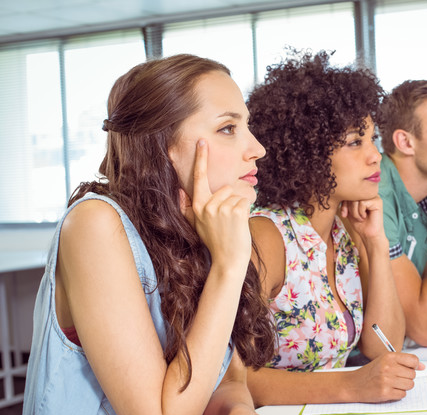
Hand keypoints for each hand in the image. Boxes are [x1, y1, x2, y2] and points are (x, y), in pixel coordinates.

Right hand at [179, 139, 252, 269]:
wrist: (228, 260)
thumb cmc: (215, 241)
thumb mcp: (196, 224)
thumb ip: (187, 207)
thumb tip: (179, 190)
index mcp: (197, 206)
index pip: (199, 177)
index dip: (201, 158)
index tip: (202, 141)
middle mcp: (207, 205)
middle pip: (226, 187)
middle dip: (231, 200)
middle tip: (228, 221)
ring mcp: (221, 209)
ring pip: (237, 194)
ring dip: (239, 207)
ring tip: (233, 224)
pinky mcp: (236, 212)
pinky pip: (246, 201)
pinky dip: (247, 211)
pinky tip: (240, 225)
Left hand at [340, 196, 385, 241]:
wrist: (368, 234)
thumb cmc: (360, 224)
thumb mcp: (349, 211)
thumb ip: (346, 202)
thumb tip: (341, 194)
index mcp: (363, 194)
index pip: (350, 192)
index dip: (344, 203)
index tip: (344, 214)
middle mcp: (369, 193)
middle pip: (353, 194)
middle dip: (349, 208)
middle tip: (353, 217)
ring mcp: (374, 197)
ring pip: (357, 198)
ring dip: (355, 211)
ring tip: (360, 218)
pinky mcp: (378, 201)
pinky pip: (363, 203)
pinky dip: (360, 212)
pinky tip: (365, 217)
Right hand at [347, 352, 423, 402]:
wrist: (353, 384)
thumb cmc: (370, 372)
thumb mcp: (385, 361)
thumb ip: (404, 362)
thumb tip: (422, 366)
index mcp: (389, 357)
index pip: (413, 360)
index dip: (414, 366)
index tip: (410, 368)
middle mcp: (388, 367)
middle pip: (413, 374)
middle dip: (406, 377)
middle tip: (396, 378)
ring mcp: (387, 380)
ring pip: (410, 385)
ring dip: (403, 386)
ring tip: (392, 384)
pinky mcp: (385, 392)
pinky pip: (403, 394)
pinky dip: (398, 394)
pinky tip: (389, 390)